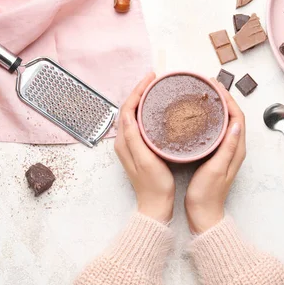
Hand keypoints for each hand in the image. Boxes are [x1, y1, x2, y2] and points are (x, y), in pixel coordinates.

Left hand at [114, 73, 175, 222]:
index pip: (126, 108)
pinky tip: (158, 110)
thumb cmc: (154, 186)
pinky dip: (146, 112)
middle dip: (140, 91)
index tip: (151, 79)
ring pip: (134, 115)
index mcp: (125, 142)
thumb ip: (135, 138)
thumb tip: (128, 115)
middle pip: (128, 109)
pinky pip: (140, 124)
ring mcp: (132, 146)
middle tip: (155, 80)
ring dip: (142, 100)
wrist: (156, 205)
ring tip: (156, 90)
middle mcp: (125, 142)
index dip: (137, 91)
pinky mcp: (140, 149)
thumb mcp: (145, 160)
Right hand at [185, 82, 245, 233]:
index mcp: (236, 150)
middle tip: (206, 85)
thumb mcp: (216, 169)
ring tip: (201, 95)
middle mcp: (233, 149)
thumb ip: (227, 147)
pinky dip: (208, 120)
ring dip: (215, 107)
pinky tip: (196, 117)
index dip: (228, 98)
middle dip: (221, 98)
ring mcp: (224, 152)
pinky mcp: (215, 155)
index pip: (238, 116)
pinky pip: (215, 131)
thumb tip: (236, 123)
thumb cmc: (207, 195)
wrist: (203, 215)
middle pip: (232, 116)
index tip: (214, 86)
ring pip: (223, 122)